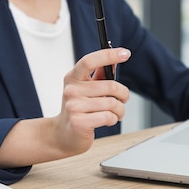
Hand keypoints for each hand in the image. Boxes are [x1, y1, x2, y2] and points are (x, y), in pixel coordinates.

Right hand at [0, 47, 130, 167]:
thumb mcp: (86, 89)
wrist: (63, 135)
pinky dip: (113, 119)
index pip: (90, 61)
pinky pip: (108, 117)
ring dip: (120, 110)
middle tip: (123, 100)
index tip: (125, 53)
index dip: (109, 55)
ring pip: (112, 104)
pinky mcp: (79, 122)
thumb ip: (100, 75)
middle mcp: (71, 90)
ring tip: (116, 114)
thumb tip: (115, 60)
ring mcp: (73, 107)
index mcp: (72, 78)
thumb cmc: (78, 110)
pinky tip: (107, 121)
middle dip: (123, 95)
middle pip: (110, 86)